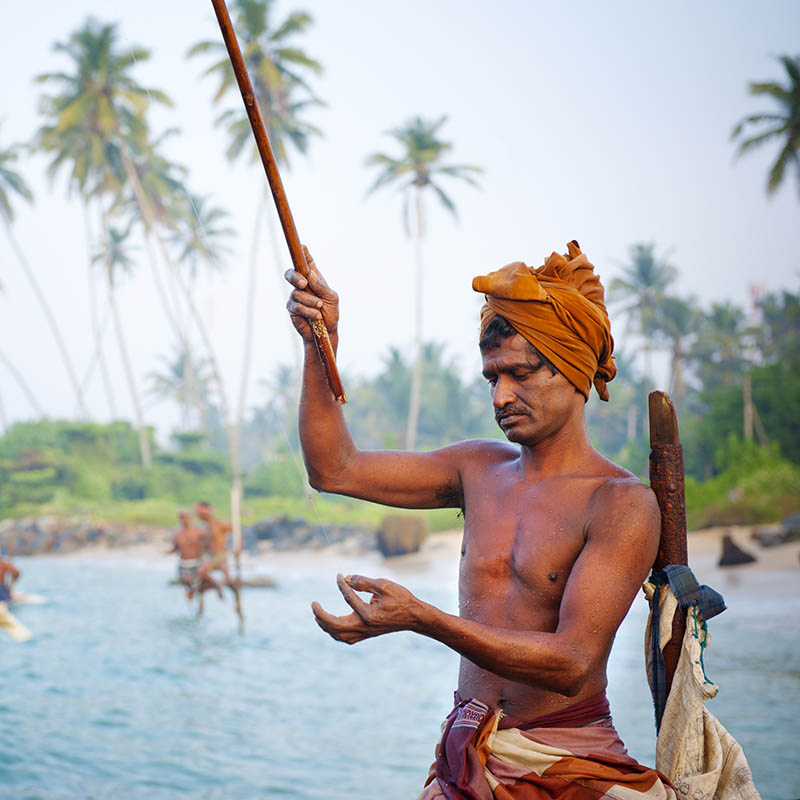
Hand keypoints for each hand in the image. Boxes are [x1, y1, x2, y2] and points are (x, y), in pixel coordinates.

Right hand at [285, 246, 338, 341]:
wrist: (326, 332)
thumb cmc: (330, 313)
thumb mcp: (332, 298)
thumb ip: (322, 287)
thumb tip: (310, 275)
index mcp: (314, 278)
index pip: (307, 262)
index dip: (303, 253)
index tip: (301, 245)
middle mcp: (302, 285)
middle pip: (291, 273)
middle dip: (295, 277)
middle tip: (304, 284)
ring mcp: (295, 296)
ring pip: (297, 293)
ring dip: (311, 302)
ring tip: (319, 308)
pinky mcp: (291, 308)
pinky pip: (297, 306)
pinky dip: (308, 311)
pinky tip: (316, 316)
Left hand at [311, 574, 426, 644]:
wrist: (414, 616)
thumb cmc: (401, 598)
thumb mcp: (384, 585)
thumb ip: (364, 581)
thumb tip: (347, 578)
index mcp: (368, 614)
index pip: (348, 598)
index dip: (342, 585)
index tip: (339, 575)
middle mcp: (364, 626)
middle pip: (334, 625)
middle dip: (321, 615)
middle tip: (313, 604)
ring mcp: (365, 633)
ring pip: (338, 635)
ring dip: (325, 626)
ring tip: (317, 615)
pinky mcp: (367, 635)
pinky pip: (346, 638)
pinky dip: (335, 632)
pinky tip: (332, 625)